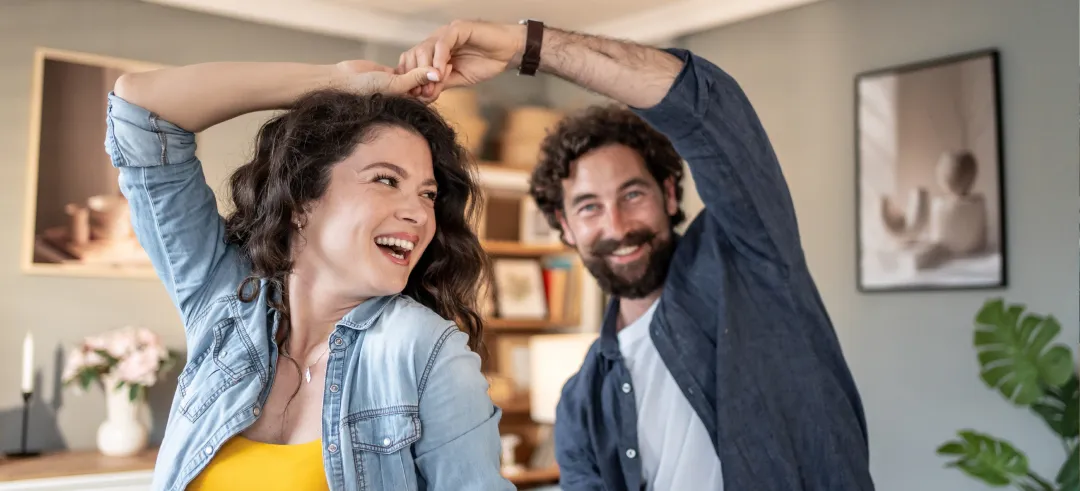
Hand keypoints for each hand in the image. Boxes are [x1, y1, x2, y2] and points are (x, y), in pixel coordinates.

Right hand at [334, 59, 441, 100]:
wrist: (344, 81)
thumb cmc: (367, 89)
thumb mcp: (396, 83)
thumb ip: (417, 78)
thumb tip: (437, 73)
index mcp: (407, 104)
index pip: (429, 95)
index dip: (439, 83)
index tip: (448, 68)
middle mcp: (404, 97)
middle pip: (425, 86)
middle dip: (435, 75)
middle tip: (447, 61)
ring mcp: (398, 85)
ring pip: (417, 76)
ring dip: (426, 68)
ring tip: (439, 55)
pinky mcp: (392, 75)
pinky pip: (408, 69)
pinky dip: (415, 63)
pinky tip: (423, 53)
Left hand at [398, 20, 524, 97]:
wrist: (508, 53)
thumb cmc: (486, 63)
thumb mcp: (458, 79)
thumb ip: (441, 84)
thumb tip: (424, 95)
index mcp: (434, 51)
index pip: (411, 61)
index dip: (410, 78)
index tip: (414, 95)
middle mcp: (437, 40)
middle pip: (413, 54)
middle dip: (415, 75)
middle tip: (422, 92)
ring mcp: (447, 33)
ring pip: (425, 48)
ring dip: (425, 69)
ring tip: (432, 85)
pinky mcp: (458, 29)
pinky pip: (442, 43)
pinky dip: (439, 59)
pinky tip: (441, 72)